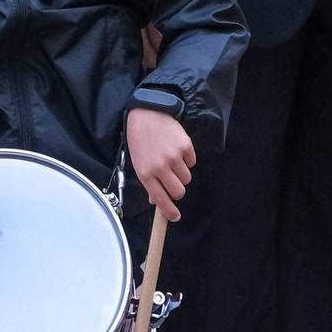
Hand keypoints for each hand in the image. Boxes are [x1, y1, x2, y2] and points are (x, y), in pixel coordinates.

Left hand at [127, 107, 194, 222]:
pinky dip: (186, 160)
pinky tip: (176, 149)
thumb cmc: (140, 140)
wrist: (147, 115)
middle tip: (172, 182)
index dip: (169, 211)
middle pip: (179, 191)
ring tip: (171, 160)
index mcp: (145, 173)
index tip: (175, 217)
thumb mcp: (138, 162)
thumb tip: (156, 200)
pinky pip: (192, 162)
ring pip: (186, 178)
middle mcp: (160, 167)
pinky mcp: (185, 146)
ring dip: (181, 173)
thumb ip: (148, 182)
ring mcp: (173, 156)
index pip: (160, 199)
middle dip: (178, 191)